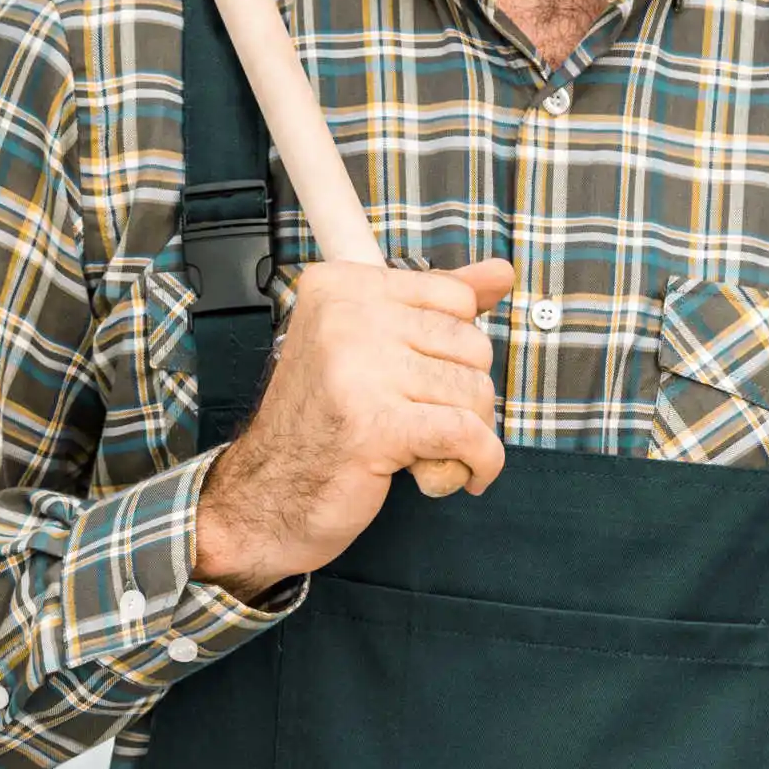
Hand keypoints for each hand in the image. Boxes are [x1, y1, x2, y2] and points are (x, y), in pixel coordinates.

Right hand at [193, 258, 513, 594]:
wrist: (268, 496)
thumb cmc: (320, 426)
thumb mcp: (371, 349)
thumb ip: (435, 307)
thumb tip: (501, 272)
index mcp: (340, 288)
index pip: (452, 297)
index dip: (451, 349)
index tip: (421, 380)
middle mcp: (345, 318)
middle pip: (471, 343)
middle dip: (465, 393)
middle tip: (427, 421)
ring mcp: (358, 371)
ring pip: (474, 390)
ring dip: (471, 432)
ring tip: (432, 449)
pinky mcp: (377, 426)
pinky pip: (467, 434)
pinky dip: (481, 461)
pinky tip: (466, 475)